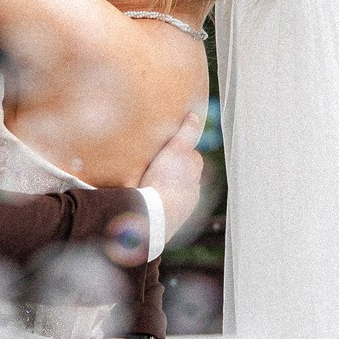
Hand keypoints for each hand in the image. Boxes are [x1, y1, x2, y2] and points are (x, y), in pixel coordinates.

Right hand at [138, 112, 205, 249]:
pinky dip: (156, 203)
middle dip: (172, 171)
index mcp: (195, 175)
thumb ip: (185, 133)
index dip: (180, 151)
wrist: (154, 216)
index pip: (191, 158)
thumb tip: (195, 116)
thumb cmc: (165, 180)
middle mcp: (192, 194)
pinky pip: (163, 209)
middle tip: (155, 164)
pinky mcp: (168, 222)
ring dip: (164, 189)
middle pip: (183, 177)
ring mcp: (181, 210)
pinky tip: (144, 200)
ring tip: (146, 183)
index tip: (167, 148)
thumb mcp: (175, 150)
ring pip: (174, 195)